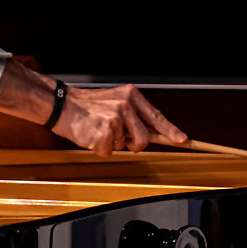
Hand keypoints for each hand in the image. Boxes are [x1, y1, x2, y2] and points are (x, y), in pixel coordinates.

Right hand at [52, 83, 186, 156]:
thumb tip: (156, 134)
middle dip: (134, 143)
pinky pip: (110, 151)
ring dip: (115, 144)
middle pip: (145, 138)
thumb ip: (135, 116)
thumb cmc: (89, 107)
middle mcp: (125, 105)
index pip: (156, 117)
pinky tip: (92, 134)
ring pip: (128, 146)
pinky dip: (101, 148)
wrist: (63, 106)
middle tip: (118, 135)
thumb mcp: (115, 102)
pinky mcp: (104, 133)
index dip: (171, 131)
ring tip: (100, 130)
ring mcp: (115, 118)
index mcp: (130, 96)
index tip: (183, 140)